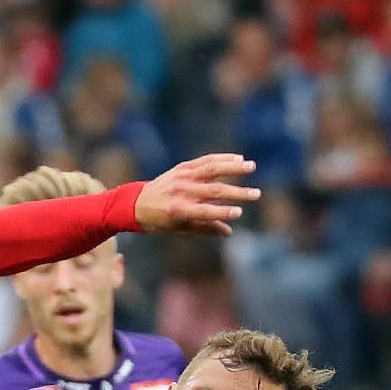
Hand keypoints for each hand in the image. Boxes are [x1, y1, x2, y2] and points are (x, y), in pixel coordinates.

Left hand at [134, 154, 260, 236]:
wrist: (135, 203)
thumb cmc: (158, 222)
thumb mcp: (178, 230)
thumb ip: (204, 229)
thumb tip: (229, 231)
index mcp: (178, 210)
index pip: (204, 211)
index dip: (222, 213)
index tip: (239, 213)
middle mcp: (180, 192)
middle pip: (213, 191)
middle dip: (237, 193)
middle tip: (256, 195)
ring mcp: (181, 177)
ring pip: (212, 169)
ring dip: (234, 167)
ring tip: (252, 167)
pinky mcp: (182, 167)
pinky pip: (205, 160)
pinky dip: (222, 158)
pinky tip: (239, 159)